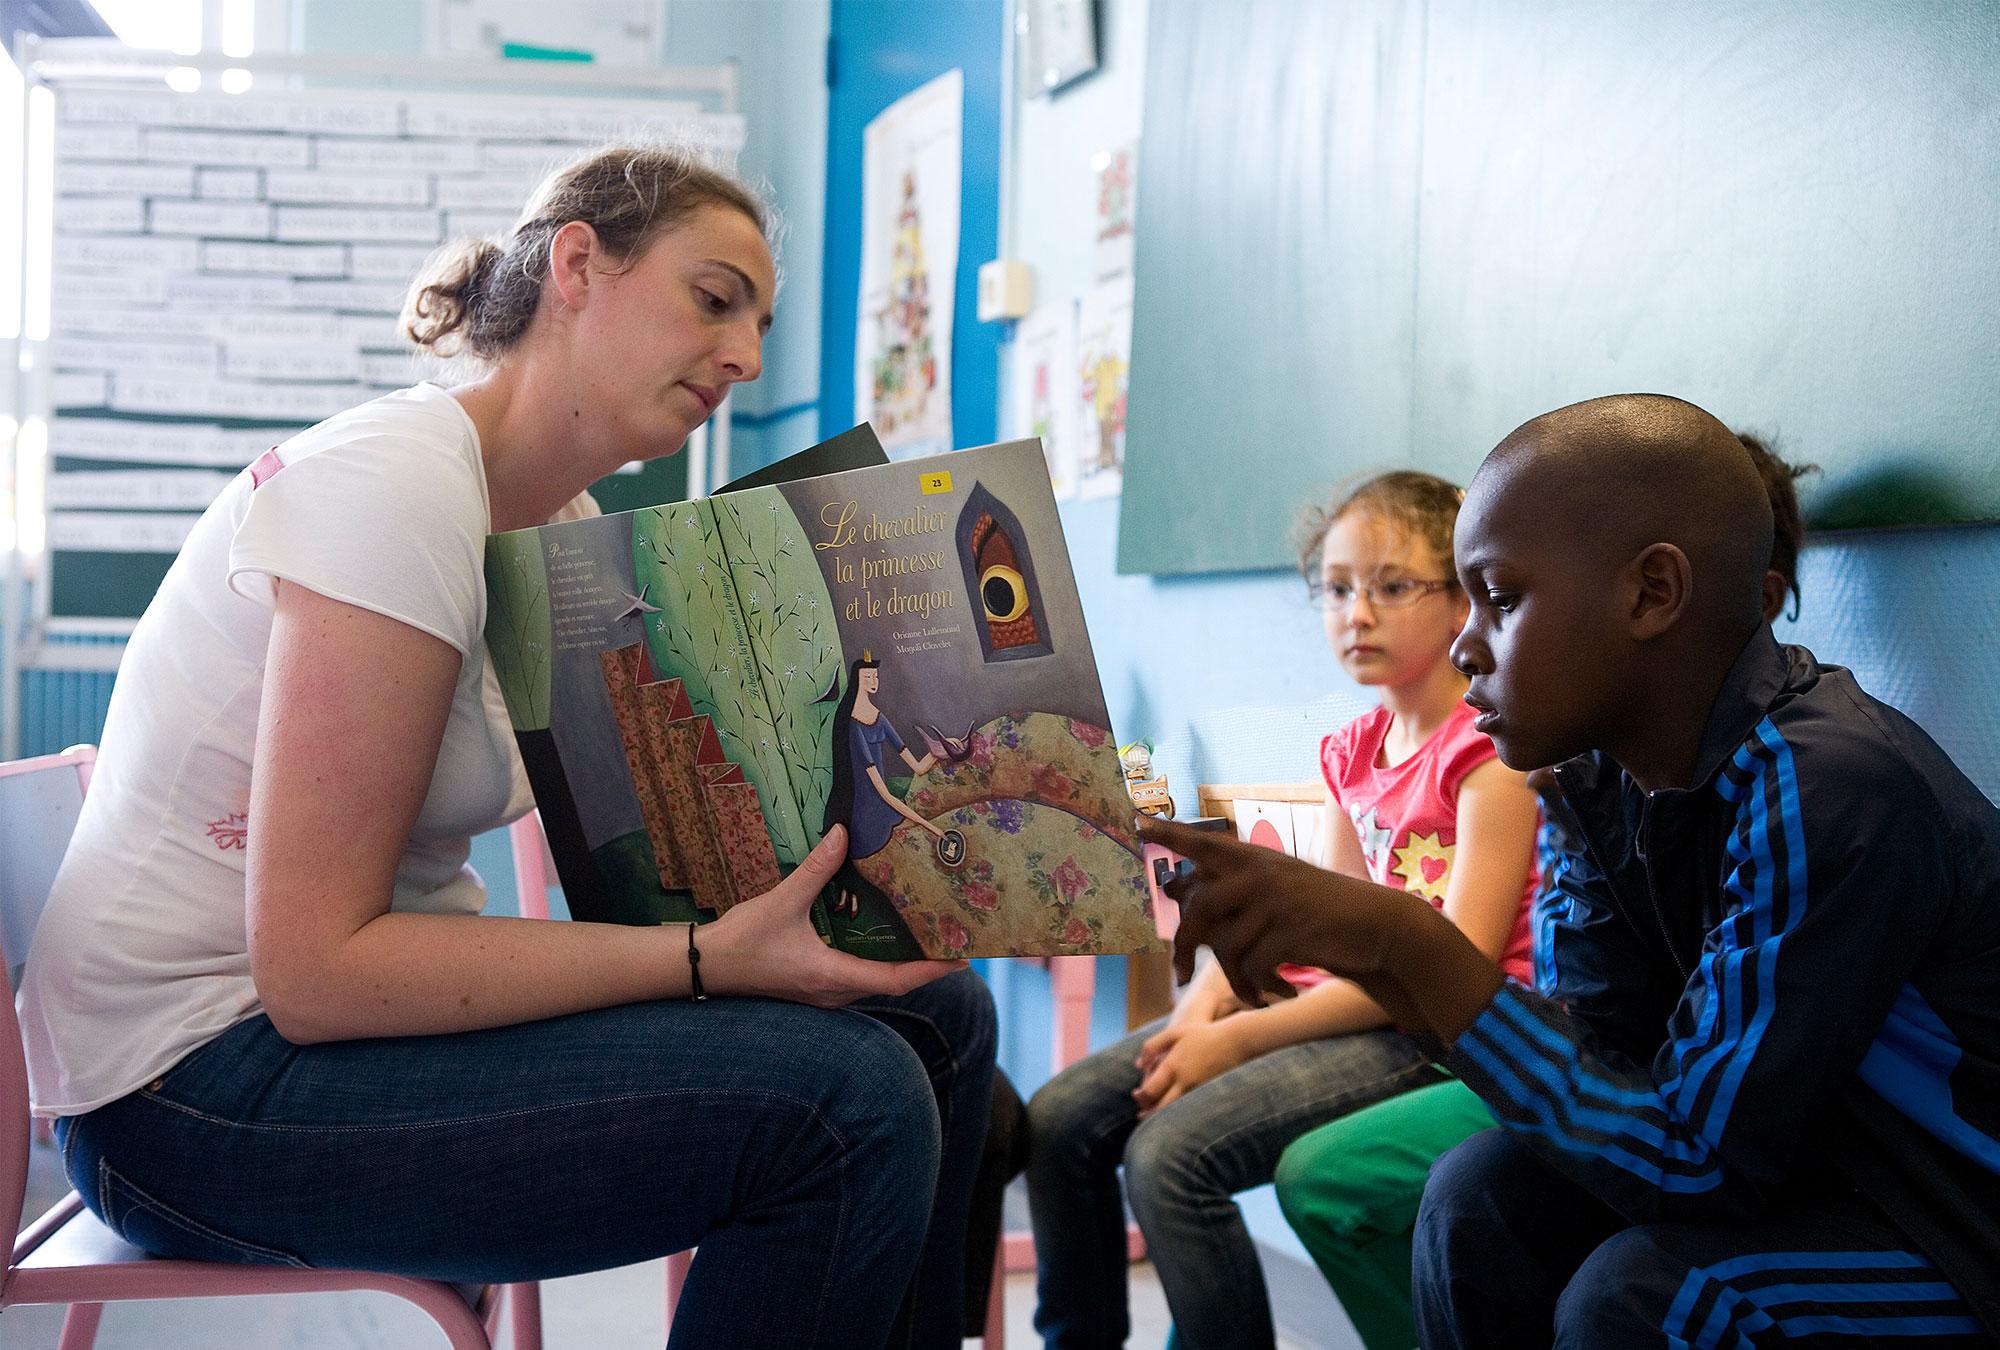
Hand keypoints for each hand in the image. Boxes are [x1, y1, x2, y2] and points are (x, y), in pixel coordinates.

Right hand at [704, 826, 966, 1005]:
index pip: (896, 980)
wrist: (705, 966)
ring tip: (928, 934)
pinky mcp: (814, 985)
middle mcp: (835, 991)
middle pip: (893, 982)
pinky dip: (879, 959)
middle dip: (926, 963)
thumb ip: (816, 869)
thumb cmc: (743, 940)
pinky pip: (858, 976)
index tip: (962, 955)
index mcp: (833, 976)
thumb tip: (843, 833)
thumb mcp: (782, 901)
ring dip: (903, 962)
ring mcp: (824, 992)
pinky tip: (885, 936)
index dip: (932, 969)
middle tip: (953, 936)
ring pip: (876, 980)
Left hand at [1132, 1017, 1250, 1116]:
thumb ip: (1151, 1046)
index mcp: (1173, 1065)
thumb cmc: (1202, 1034)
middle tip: (1141, 1115)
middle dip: (1149, 1114)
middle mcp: (1185, 1081)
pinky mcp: (1208, 1094)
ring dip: (1164, 1116)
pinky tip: (1174, 1111)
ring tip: (1154, 1116)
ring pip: (1177, 1111)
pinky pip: (1190, 1108)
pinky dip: (1180, 1112)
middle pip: (1162, 1107)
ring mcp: (1198, 1089)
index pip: (1150, 1090)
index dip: (1141, 1097)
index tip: (1136, 1095)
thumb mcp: (1174, 1032)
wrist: (1234, 1041)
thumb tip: (1138, 1065)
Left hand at [1138, 816, 1428, 1012]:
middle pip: (1196, 908)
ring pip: (1224, 947)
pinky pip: (1251, 967)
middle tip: (1179, 977)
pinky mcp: (1291, 931)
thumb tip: (1179, 890)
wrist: (1380, 926)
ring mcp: (1275, 900)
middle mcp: (1260, 873)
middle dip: (1182, 947)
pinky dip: (1258, 987)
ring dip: (1234, 980)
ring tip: (1252, 992)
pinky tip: (1279, 992)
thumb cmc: (1322, 912)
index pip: (1202, 844)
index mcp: (1255, 859)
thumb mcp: (1278, 888)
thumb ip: (1234, 889)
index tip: (1135, 824)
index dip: (1169, 835)